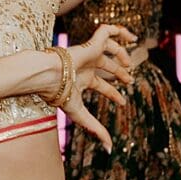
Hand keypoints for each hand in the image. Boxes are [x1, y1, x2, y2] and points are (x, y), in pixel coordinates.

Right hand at [60, 24, 136, 152]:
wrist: (48, 76)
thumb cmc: (59, 94)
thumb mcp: (80, 115)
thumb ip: (95, 129)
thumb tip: (109, 148)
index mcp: (82, 80)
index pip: (101, 86)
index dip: (113, 94)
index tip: (123, 102)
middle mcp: (86, 65)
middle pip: (107, 67)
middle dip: (120, 73)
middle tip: (130, 80)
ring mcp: (89, 53)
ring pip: (110, 49)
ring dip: (122, 55)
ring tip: (130, 63)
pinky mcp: (92, 42)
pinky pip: (107, 30)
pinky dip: (120, 31)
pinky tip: (132, 37)